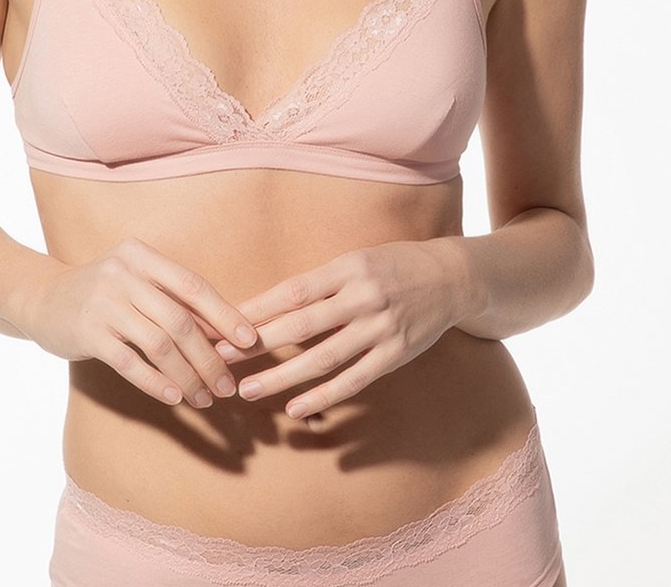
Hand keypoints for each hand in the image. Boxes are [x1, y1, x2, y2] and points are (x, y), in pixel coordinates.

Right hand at [15, 237, 256, 408]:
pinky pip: (129, 362)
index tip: (249, 341)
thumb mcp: (134, 282)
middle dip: (209, 357)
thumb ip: (170, 300)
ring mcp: (103, 302)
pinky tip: (173, 397)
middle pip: (180, 320)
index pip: (193, 285)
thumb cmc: (102, 293)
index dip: (224, 314)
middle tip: (226, 385)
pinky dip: (155, 382)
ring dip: (187, 375)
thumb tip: (223, 333)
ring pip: (159, 344)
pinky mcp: (87, 331)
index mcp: (142, 256)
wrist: (41, 298)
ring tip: (204, 398)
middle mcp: (123, 273)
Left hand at [213, 240, 464, 419]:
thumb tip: (266, 306)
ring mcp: (379, 328)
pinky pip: (353, 380)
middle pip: (299, 326)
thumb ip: (318, 284)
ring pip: (322, 358)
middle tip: (218, 359)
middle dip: (255, 345)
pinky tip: (295, 408)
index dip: (255, 310)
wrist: (451, 277)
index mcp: (346, 268)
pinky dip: (323, 397)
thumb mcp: (354, 261)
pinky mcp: (395, 354)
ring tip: (247, 390)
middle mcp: (361, 297)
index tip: (221, 325)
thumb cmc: (391, 266)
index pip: (291, 292)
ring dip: (281, 377)